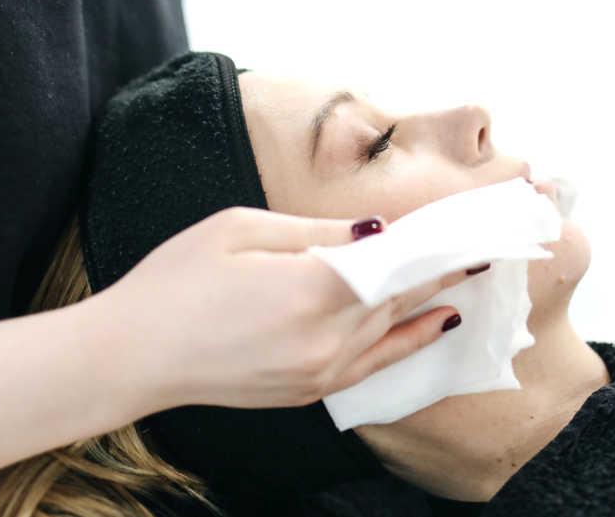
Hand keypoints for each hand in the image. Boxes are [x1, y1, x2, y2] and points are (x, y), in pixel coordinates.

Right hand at [88, 207, 467, 411]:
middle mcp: (325, 337)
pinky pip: (376, 363)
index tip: (465, 223)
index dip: (433, 240)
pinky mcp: (309, 391)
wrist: (132, 356)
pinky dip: (411, 339)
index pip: (394, 259)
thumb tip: (373, 230)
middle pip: (402, 293)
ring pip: (393, 325)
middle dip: (442, 264)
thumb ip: (315, 230)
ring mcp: (319, 372)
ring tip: (469, 270)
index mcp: (308, 288)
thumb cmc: (175, 282)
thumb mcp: (239, 229)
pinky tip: (439, 321)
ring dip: (432, 295)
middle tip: (482, 242)